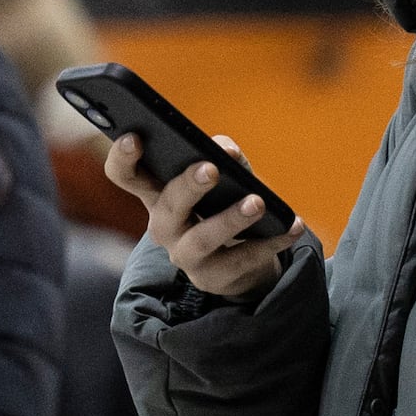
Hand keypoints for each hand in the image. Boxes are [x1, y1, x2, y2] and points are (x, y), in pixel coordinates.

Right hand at [107, 133, 287, 299]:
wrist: (238, 261)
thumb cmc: (221, 205)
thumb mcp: (220, 177)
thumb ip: (222, 155)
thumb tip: (226, 150)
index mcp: (156, 194)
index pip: (125, 175)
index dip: (123, 158)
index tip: (135, 138)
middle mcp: (164, 226)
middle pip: (168, 206)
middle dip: (188, 186)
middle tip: (212, 169)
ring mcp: (186, 255)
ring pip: (202, 239)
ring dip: (230, 220)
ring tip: (257, 203)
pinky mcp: (214, 278)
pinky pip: (243, 259)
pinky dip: (272, 241)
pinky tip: (292, 226)